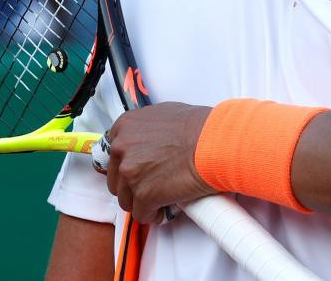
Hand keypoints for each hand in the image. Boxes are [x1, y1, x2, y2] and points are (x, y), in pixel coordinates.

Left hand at [102, 102, 217, 223]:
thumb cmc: (201, 128)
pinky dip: (154, 214)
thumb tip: (149, 142)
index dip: (128, 165)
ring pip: (126, 199)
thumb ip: (148, 130)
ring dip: (142, 201)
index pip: (114, 154)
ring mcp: (130, 172)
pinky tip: (166, 208)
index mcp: (126, 126)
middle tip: (153, 185)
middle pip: (117, 179)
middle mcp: (122, 147)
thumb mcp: (166, 115)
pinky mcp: (143, 194)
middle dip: (133, 185)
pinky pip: (141, 214)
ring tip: (162, 197)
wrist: (216, 142)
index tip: (138, 171)